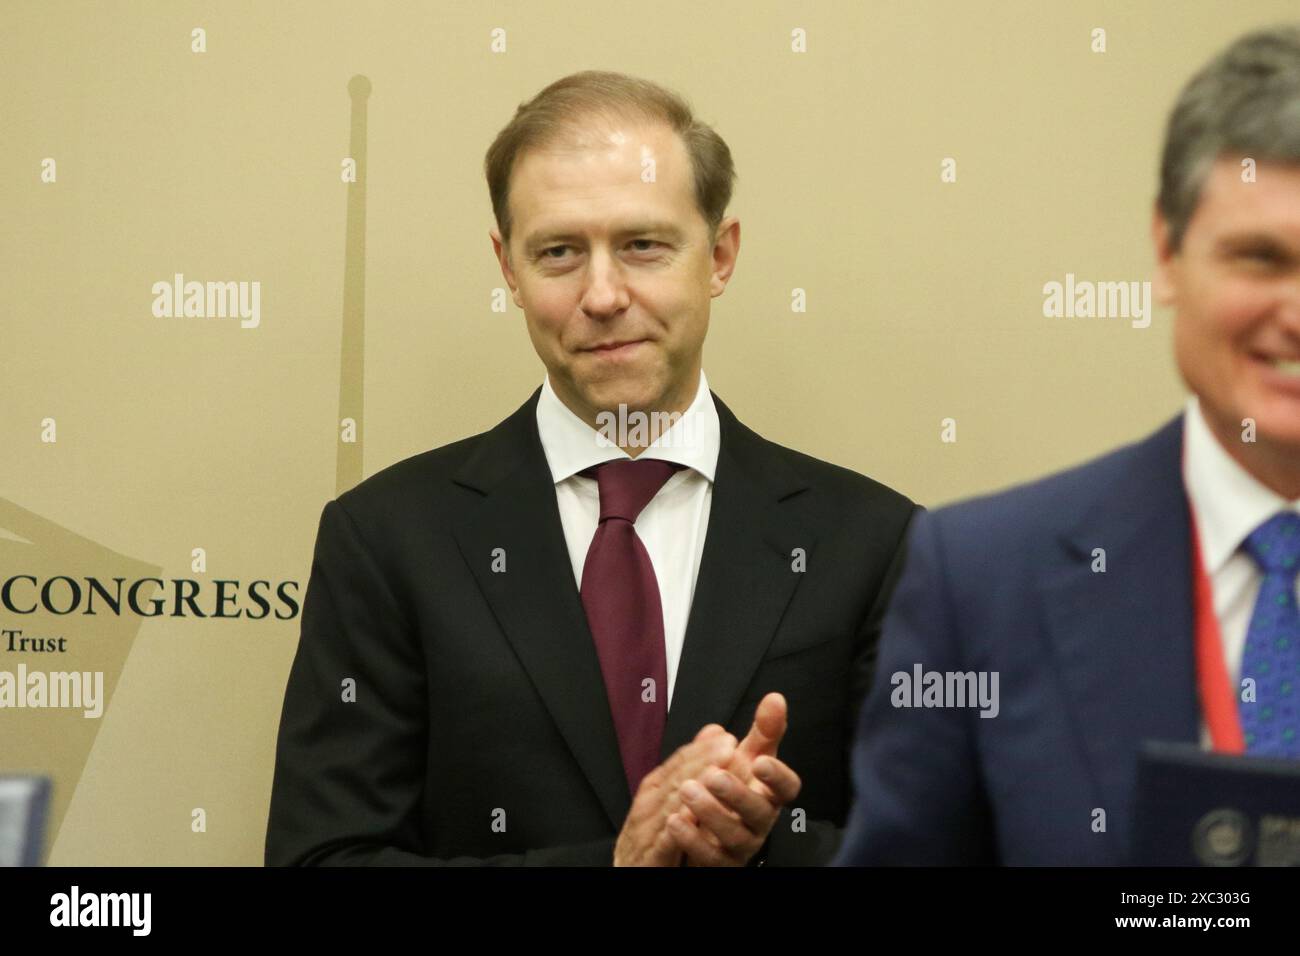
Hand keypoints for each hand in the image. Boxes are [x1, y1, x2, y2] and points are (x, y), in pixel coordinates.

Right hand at [613, 724, 736, 865]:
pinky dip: (675, 829)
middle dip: (701, 761)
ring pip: (668, 806)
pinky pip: (662, 843)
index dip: (702, 750)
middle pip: (674, 779)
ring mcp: (644, 832)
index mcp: (654, 789)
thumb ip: (693, 765)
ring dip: (690, 788)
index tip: (728, 738)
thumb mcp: (673, 798)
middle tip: (728, 747)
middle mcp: (647, 806)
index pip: (678, 763)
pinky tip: (691, 817)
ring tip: (715, 774)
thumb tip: (714, 729)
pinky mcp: (648, 859)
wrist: (632, 871)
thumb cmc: (654, 836)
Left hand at [667, 693, 802, 864]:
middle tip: (713, 776)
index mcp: (768, 793)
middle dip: (737, 794)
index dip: (777, 776)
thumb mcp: (746, 758)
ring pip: (734, 836)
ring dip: (710, 813)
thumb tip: (775, 699)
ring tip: (688, 791)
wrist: (709, 828)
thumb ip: (762, 732)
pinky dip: (692, 840)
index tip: (760, 761)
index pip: (787, 788)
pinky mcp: (720, 863)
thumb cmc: (733, 790)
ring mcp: (741, 845)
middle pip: (759, 813)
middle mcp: (759, 821)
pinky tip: (675, 821)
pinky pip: (710, 857)